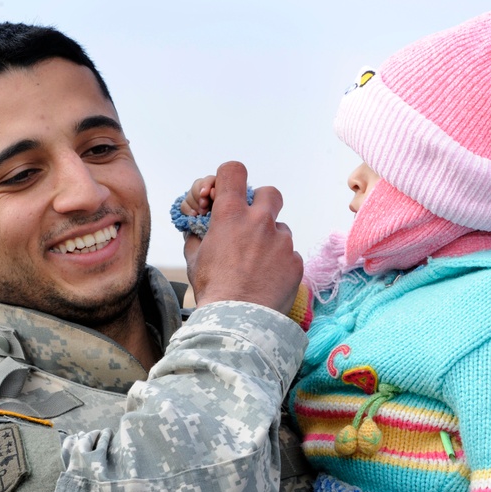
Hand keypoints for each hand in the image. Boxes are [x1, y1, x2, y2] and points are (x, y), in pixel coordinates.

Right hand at [184, 161, 302, 313]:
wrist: (238, 320)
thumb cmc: (213, 290)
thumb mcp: (195, 258)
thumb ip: (199, 235)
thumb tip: (199, 229)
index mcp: (231, 215)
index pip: (234, 171)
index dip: (230, 177)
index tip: (228, 190)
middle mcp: (260, 222)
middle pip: (269, 193)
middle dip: (261, 203)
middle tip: (252, 223)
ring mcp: (282, 242)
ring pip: (280, 229)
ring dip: (270, 240)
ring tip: (258, 264)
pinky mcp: (295, 262)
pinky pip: (289, 254)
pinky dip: (280, 263)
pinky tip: (268, 279)